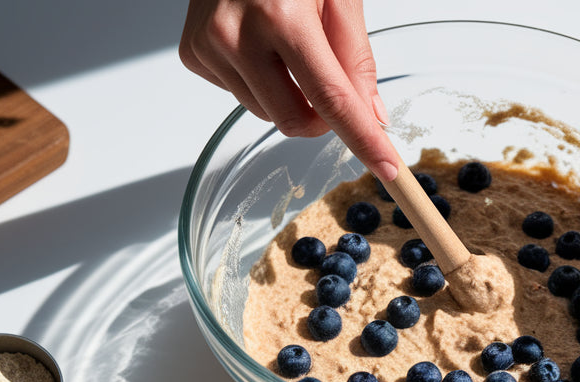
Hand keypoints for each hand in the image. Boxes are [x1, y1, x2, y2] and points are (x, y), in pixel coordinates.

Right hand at [179, 0, 399, 179]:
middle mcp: (236, 35)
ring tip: (289, 45)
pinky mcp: (193, 54)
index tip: (387, 167)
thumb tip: (371, 112)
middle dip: (322, 118)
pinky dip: (258, 80)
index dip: (363, 139)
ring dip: (289, 95)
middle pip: (293, 119)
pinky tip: (259, 42)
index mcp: (281, 16)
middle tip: (334, 88)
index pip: (331, 98)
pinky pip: (238, 94)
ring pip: (264, 111)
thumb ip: (355, 54)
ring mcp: (208, 47)